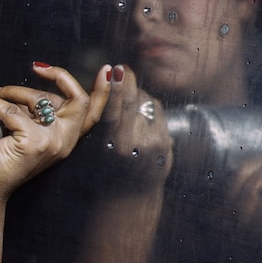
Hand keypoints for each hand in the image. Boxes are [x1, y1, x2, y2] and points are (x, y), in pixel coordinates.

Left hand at [0, 61, 110, 200]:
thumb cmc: (3, 159)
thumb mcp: (28, 130)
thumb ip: (37, 112)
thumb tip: (28, 89)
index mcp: (67, 138)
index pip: (93, 112)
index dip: (103, 90)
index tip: (105, 70)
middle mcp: (65, 141)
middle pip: (78, 99)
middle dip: (58, 76)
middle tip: (37, 68)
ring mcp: (52, 142)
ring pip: (39, 98)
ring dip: (12, 90)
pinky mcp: (33, 143)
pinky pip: (11, 110)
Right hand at [89, 65, 174, 193]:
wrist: (130, 195)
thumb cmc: (107, 165)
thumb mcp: (97, 144)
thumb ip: (102, 117)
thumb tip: (110, 79)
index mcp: (109, 144)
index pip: (112, 110)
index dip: (113, 88)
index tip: (111, 69)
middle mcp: (130, 144)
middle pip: (131, 101)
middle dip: (127, 81)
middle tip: (121, 68)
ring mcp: (151, 143)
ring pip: (145, 103)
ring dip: (137, 96)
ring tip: (127, 106)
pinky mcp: (164, 143)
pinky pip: (157, 111)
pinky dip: (149, 108)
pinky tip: (142, 117)